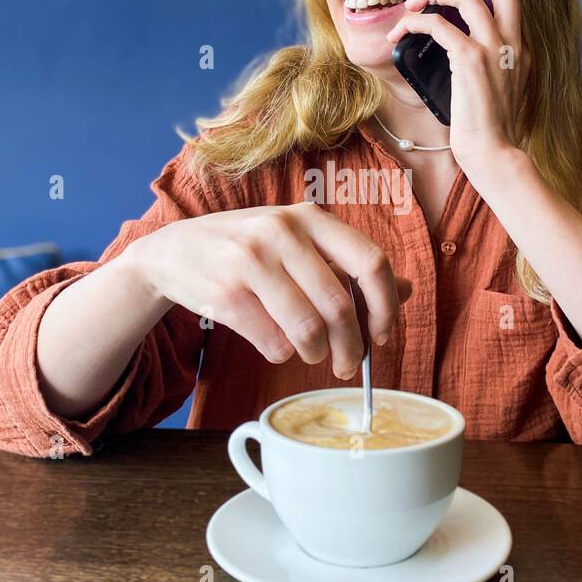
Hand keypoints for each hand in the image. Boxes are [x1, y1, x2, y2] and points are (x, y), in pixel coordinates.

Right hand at [127, 202, 412, 378]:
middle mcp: (282, 231)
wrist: (173, 250)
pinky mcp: (226, 293)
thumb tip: (408, 290)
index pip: (370, 262)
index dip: (385, 306)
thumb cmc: (247, 248)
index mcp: (310, 216)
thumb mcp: (298, 241)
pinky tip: (277, 345)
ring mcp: (251, 260)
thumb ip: (348, 263)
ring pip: (308, 329)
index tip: (383, 335)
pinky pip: (273, 342)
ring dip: (316, 354)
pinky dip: (282, 353)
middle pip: (340, 305)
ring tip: (312, 355)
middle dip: (352, 347)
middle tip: (349, 365)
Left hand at [385, 0, 529, 173]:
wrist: (494, 153)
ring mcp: (494, 49)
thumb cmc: (489, 129)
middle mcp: (512, 42)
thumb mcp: (497, 87)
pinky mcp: (471, 61)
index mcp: (520, 47)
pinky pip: (438, 25)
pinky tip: (402, 32)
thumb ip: (488, 62)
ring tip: (411, 4)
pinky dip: (416, 23)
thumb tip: (456, 46)